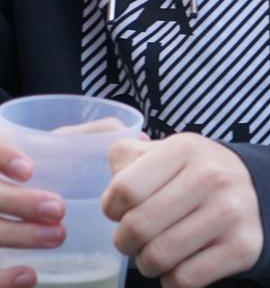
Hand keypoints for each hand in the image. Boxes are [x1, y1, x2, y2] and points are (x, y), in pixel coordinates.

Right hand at [0, 136, 68, 267]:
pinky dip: (2, 278)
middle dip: (19, 203)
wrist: (2, 212)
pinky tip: (29, 276)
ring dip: (18, 235)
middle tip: (58, 209)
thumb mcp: (36, 150)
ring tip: (58, 236)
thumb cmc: (25, 173)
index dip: (2, 157)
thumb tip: (115, 139)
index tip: (29, 171)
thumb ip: (68, 142)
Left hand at [105, 134, 261, 286]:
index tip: (125, 210)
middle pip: (137, 227)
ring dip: (148, 263)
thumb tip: (114, 181)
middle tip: (138, 239)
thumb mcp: (168, 153)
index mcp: (186, 148)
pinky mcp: (242, 247)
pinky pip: (184, 280)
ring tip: (159, 251)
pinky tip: (182, 263)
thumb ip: (129, 159)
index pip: (124, 190)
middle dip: (126, 242)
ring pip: (157, 258)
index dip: (112, 208)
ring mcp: (230, 212)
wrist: (264, 193)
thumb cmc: (199, 176)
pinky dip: (173, 280)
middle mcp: (212, 177)